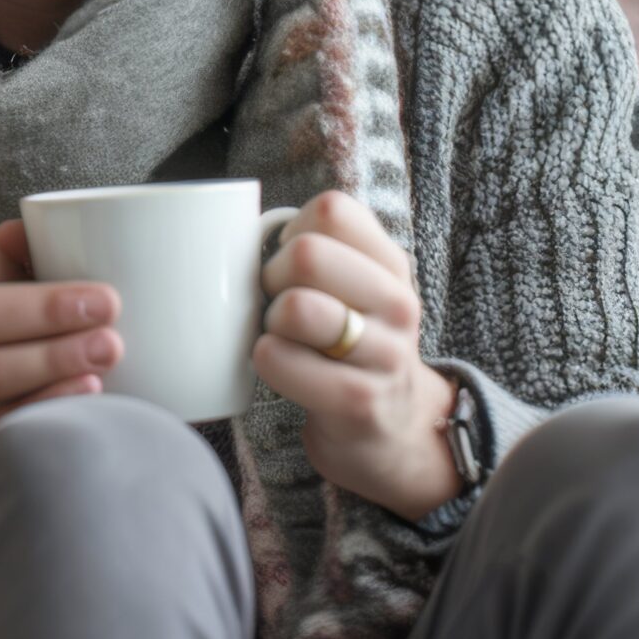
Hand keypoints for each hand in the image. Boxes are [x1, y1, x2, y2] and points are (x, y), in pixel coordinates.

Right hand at [0, 219, 123, 469]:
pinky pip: (0, 424)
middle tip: (109, 308)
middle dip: (50, 310)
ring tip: (109, 348)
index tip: (90, 278)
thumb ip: (16, 258)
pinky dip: (49, 402)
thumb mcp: (7, 293)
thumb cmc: (7, 340)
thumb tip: (27, 231)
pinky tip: (89, 388)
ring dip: (55, 356)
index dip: (25, 261)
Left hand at [254, 191, 462, 520]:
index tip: (296, 266)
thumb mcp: (356, 289)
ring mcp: (384, 354)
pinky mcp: (357, 400)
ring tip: (284, 338)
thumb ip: (320, 249)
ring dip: (270, 322)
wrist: (395, 429)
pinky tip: (283, 369)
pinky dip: (266, 361)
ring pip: (297, 307)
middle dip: (272, 277)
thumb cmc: (351, 345)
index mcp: (392, 265)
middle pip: (307, 254)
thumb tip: (240, 230)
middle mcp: (398, 303)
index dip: (293, 232)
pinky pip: (280, 360)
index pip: (331, 210)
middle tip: (279, 306)